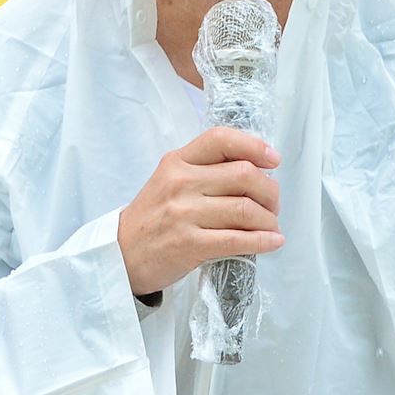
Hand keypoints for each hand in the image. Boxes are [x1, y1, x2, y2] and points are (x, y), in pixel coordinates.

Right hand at [117, 127, 283, 296]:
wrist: (121, 254)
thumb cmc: (153, 218)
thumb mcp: (169, 181)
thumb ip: (204, 171)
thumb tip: (255, 170)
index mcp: (177, 162)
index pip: (220, 139)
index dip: (254, 146)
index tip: (273, 159)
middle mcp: (180, 183)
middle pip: (244, 175)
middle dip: (270, 190)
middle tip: (273, 204)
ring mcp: (183, 214)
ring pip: (245, 208)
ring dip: (269, 219)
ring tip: (271, 225)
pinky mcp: (189, 244)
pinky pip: (238, 239)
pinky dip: (263, 241)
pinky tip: (273, 241)